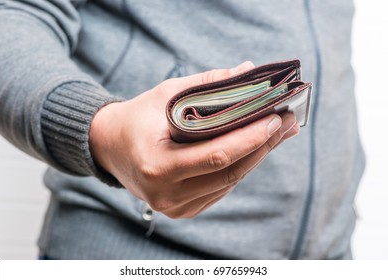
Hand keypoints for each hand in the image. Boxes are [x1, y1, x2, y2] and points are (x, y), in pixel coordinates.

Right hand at [89, 61, 298, 218]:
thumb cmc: (137, 118)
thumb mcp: (165, 94)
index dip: (251, 138)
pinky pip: (219, 190)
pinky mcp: (181, 210)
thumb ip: (207, 85)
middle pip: (229, 173)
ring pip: (228, 184)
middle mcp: (165, 193)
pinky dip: (238, 169)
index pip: (217, 156)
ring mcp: (174, 206)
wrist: (109, 147)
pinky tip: (253, 150)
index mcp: (157, 164)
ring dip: (255, 158)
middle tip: (286, 123)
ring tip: (276, 134)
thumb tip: (248, 72)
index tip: (276, 119)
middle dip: (262, 147)